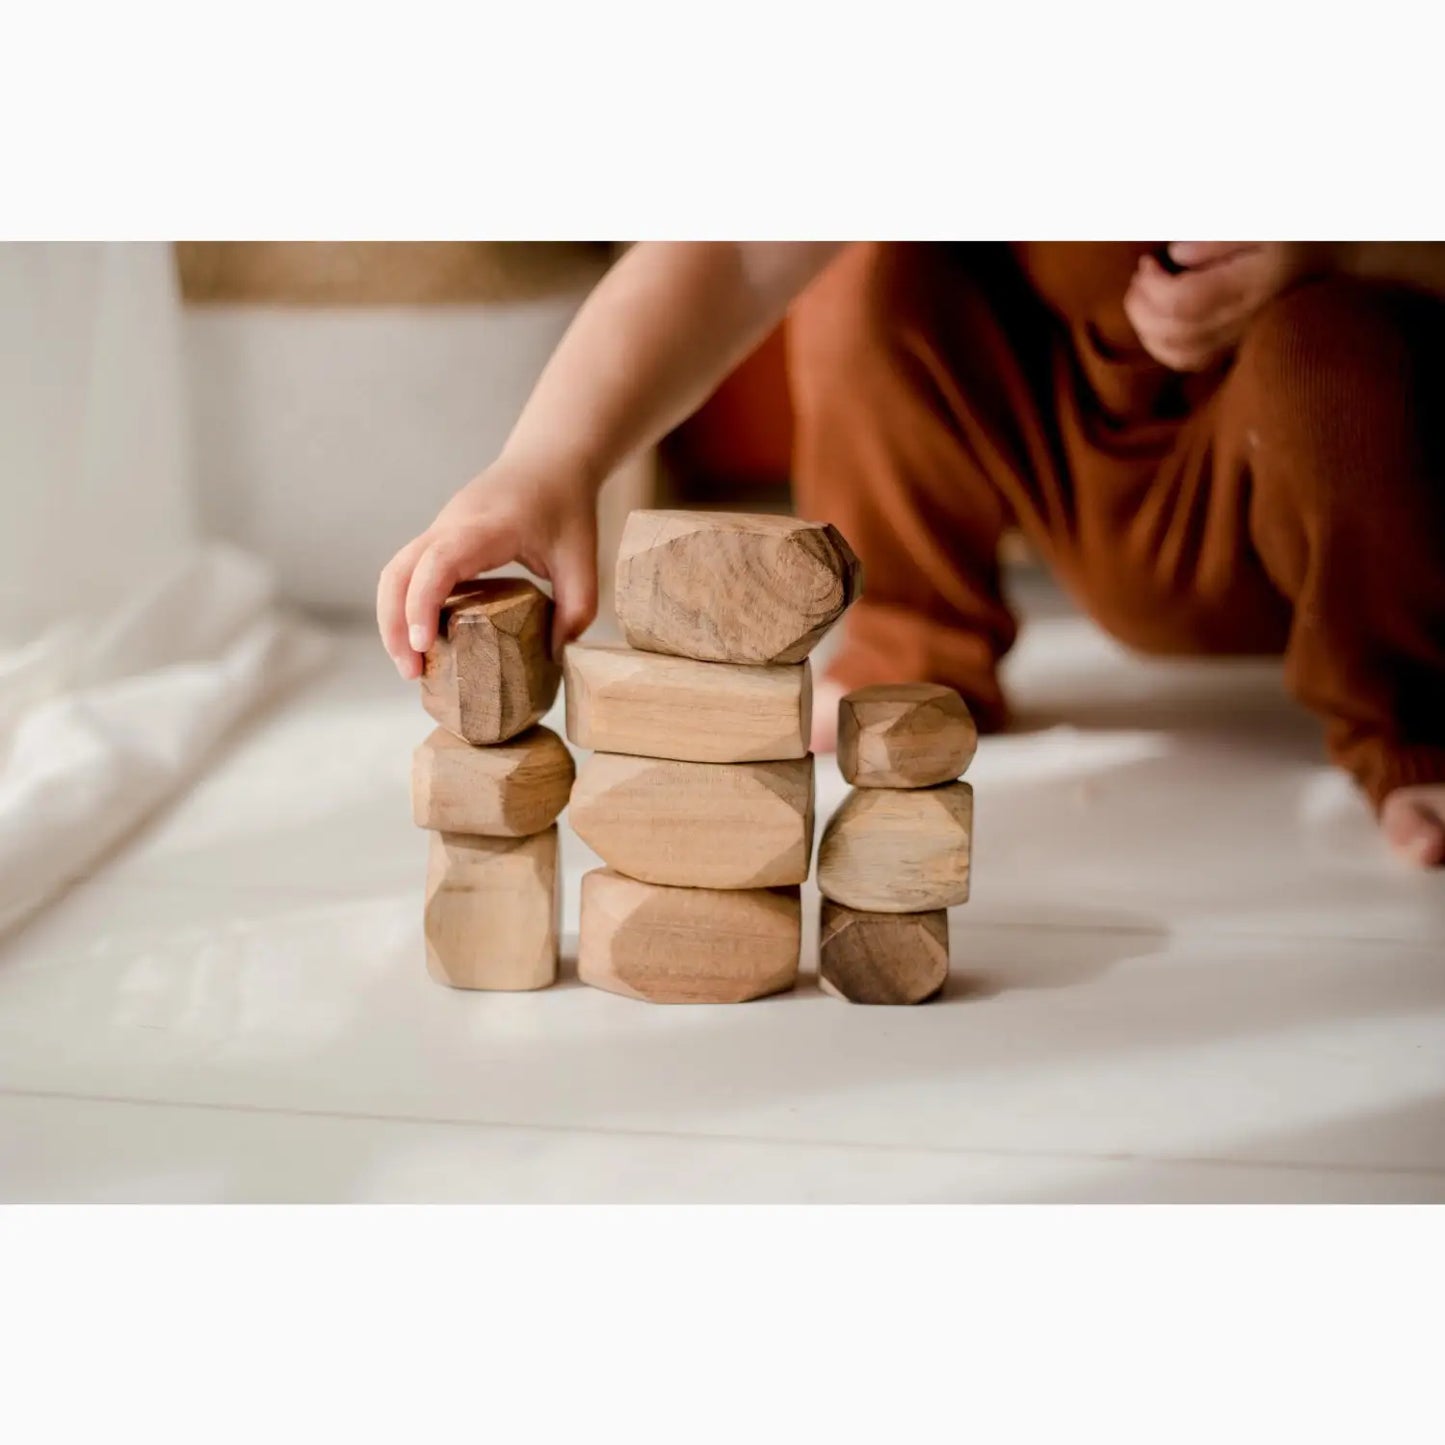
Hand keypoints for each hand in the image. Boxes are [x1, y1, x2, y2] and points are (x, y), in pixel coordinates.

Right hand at [377, 459, 597, 678]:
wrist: (549, 459)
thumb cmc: (566, 505)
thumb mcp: (583, 560)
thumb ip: (576, 610)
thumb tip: (556, 657)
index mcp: (486, 527)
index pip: (438, 562)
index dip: (423, 603)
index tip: (423, 645)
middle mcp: (450, 525)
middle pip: (398, 572)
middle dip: (394, 625)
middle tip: (412, 673)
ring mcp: (439, 529)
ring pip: (393, 573)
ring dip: (392, 619)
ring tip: (413, 666)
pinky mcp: (438, 538)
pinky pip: (408, 572)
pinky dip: (405, 606)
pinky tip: (424, 639)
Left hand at [1124, 242, 1331, 372]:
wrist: (1342, 263)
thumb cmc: (1297, 232)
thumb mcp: (1263, 220)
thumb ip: (1218, 236)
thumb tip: (1177, 254)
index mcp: (1256, 281)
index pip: (1186, 302)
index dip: (1153, 288)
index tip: (1146, 262)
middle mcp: (1248, 317)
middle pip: (1177, 334)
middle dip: (1142, 310)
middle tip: (1138, 280)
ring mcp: (1243, 338)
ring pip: (1181, 355)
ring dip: (1147, 332)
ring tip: (1140, 300)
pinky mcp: (1237, 348)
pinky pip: (1192, 362)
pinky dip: (1162, 348)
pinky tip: (1155, 324)